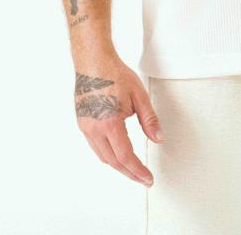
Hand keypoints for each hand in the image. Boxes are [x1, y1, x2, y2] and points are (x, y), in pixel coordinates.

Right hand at [73, 50, 163, 186]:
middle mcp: (94, 129)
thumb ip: (149, 120)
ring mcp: (85, 127)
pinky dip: (107, 154)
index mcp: (110, 124)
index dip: (138, 171)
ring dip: (118, 165)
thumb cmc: (115, 74)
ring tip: (132, 168)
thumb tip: (158, 138)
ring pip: (102, 156)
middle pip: (113, 162)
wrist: (93, 61)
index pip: (125, 157)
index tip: (148, 178)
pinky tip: (116, 151)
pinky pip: (95, 146)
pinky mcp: (82, 123)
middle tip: (142, 178)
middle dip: (129, 173)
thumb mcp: (139, 95)